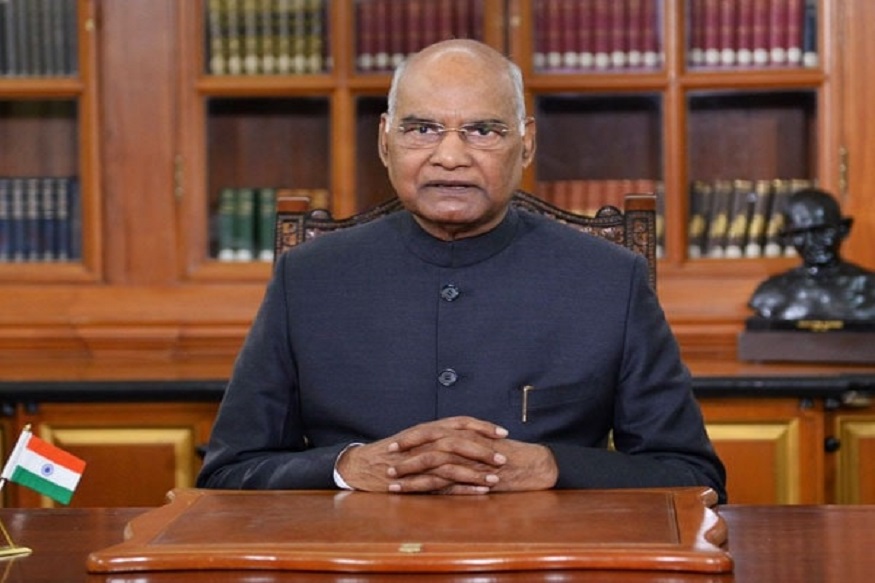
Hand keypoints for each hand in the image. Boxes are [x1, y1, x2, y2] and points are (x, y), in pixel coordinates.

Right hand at [335, 416, 507, 493]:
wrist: (363, 464)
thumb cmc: (394, 452)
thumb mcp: (419, 437)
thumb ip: (441, 436)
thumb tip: (468, 436)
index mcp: (429, 428)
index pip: (460, 422)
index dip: (482, 426)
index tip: (503, 432)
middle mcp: (425, 440)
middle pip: (459, 441)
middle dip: (483, 449)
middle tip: (503, 457)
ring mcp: (419, 460)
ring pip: (452, 464)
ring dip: (476, 471)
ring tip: (496, 478)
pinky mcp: (416, 480)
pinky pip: (443, 484)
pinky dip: (463, 488)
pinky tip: (480, 491)